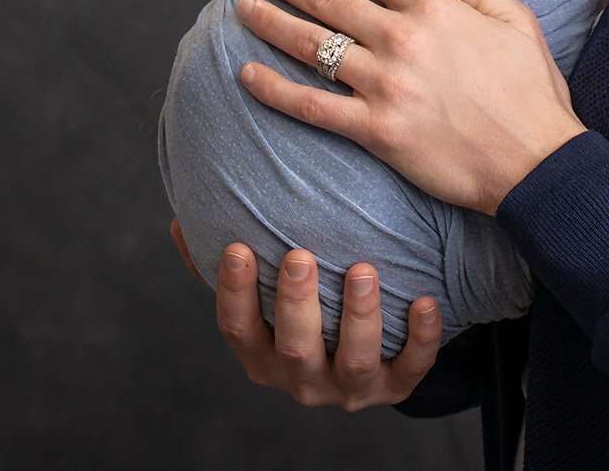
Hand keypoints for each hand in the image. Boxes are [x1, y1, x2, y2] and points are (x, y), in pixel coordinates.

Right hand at [170, 220, 443, 410]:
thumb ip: (230, 266)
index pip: (238, 330)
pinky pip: (412, 369)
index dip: (234, 293)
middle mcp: (303, 379)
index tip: (237, 247)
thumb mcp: (266, 296)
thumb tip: (183, 221)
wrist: (373, 358)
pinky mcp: (397, 386)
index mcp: (264, 356)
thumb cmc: (307, 313)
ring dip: (359, 317)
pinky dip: (420, 339)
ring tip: (363, 271)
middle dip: (296, 303)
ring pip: (354, 361)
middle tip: (300, 255)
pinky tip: (426, 302)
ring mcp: (351, 387)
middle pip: (294, 349)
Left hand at [237, 0, 584, 213]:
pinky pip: (312, 106)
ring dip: (270, 22)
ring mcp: (384, 86)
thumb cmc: (530, 88)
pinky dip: (275, 89)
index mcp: (434, 7)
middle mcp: (402, 39)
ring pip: (311, 45)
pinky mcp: (375, 130)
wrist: (535, 160)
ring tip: (244, 7)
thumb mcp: (515, 15)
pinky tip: (247, 74)